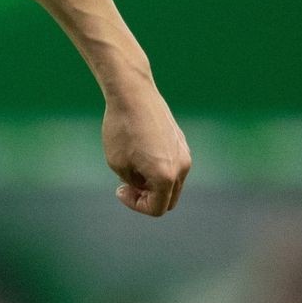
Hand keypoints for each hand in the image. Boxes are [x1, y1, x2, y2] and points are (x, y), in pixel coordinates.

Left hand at [101, 87, 190, 216]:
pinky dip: (158, 167)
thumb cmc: (121, 129)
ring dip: (153, 182)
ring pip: (172, 181)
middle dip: (147, 197)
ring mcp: (184, 153)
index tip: (119, 189)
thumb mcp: (117, 163)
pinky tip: (139, 151)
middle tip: (126, 183)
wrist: (132, 94)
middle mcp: (182, 167)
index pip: (156, 208)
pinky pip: (172, 164)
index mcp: (166, 177)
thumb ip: (133, 182)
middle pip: (168, 198)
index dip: (136, 204)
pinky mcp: (181, 140)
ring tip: (130, 165)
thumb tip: (143, 185)